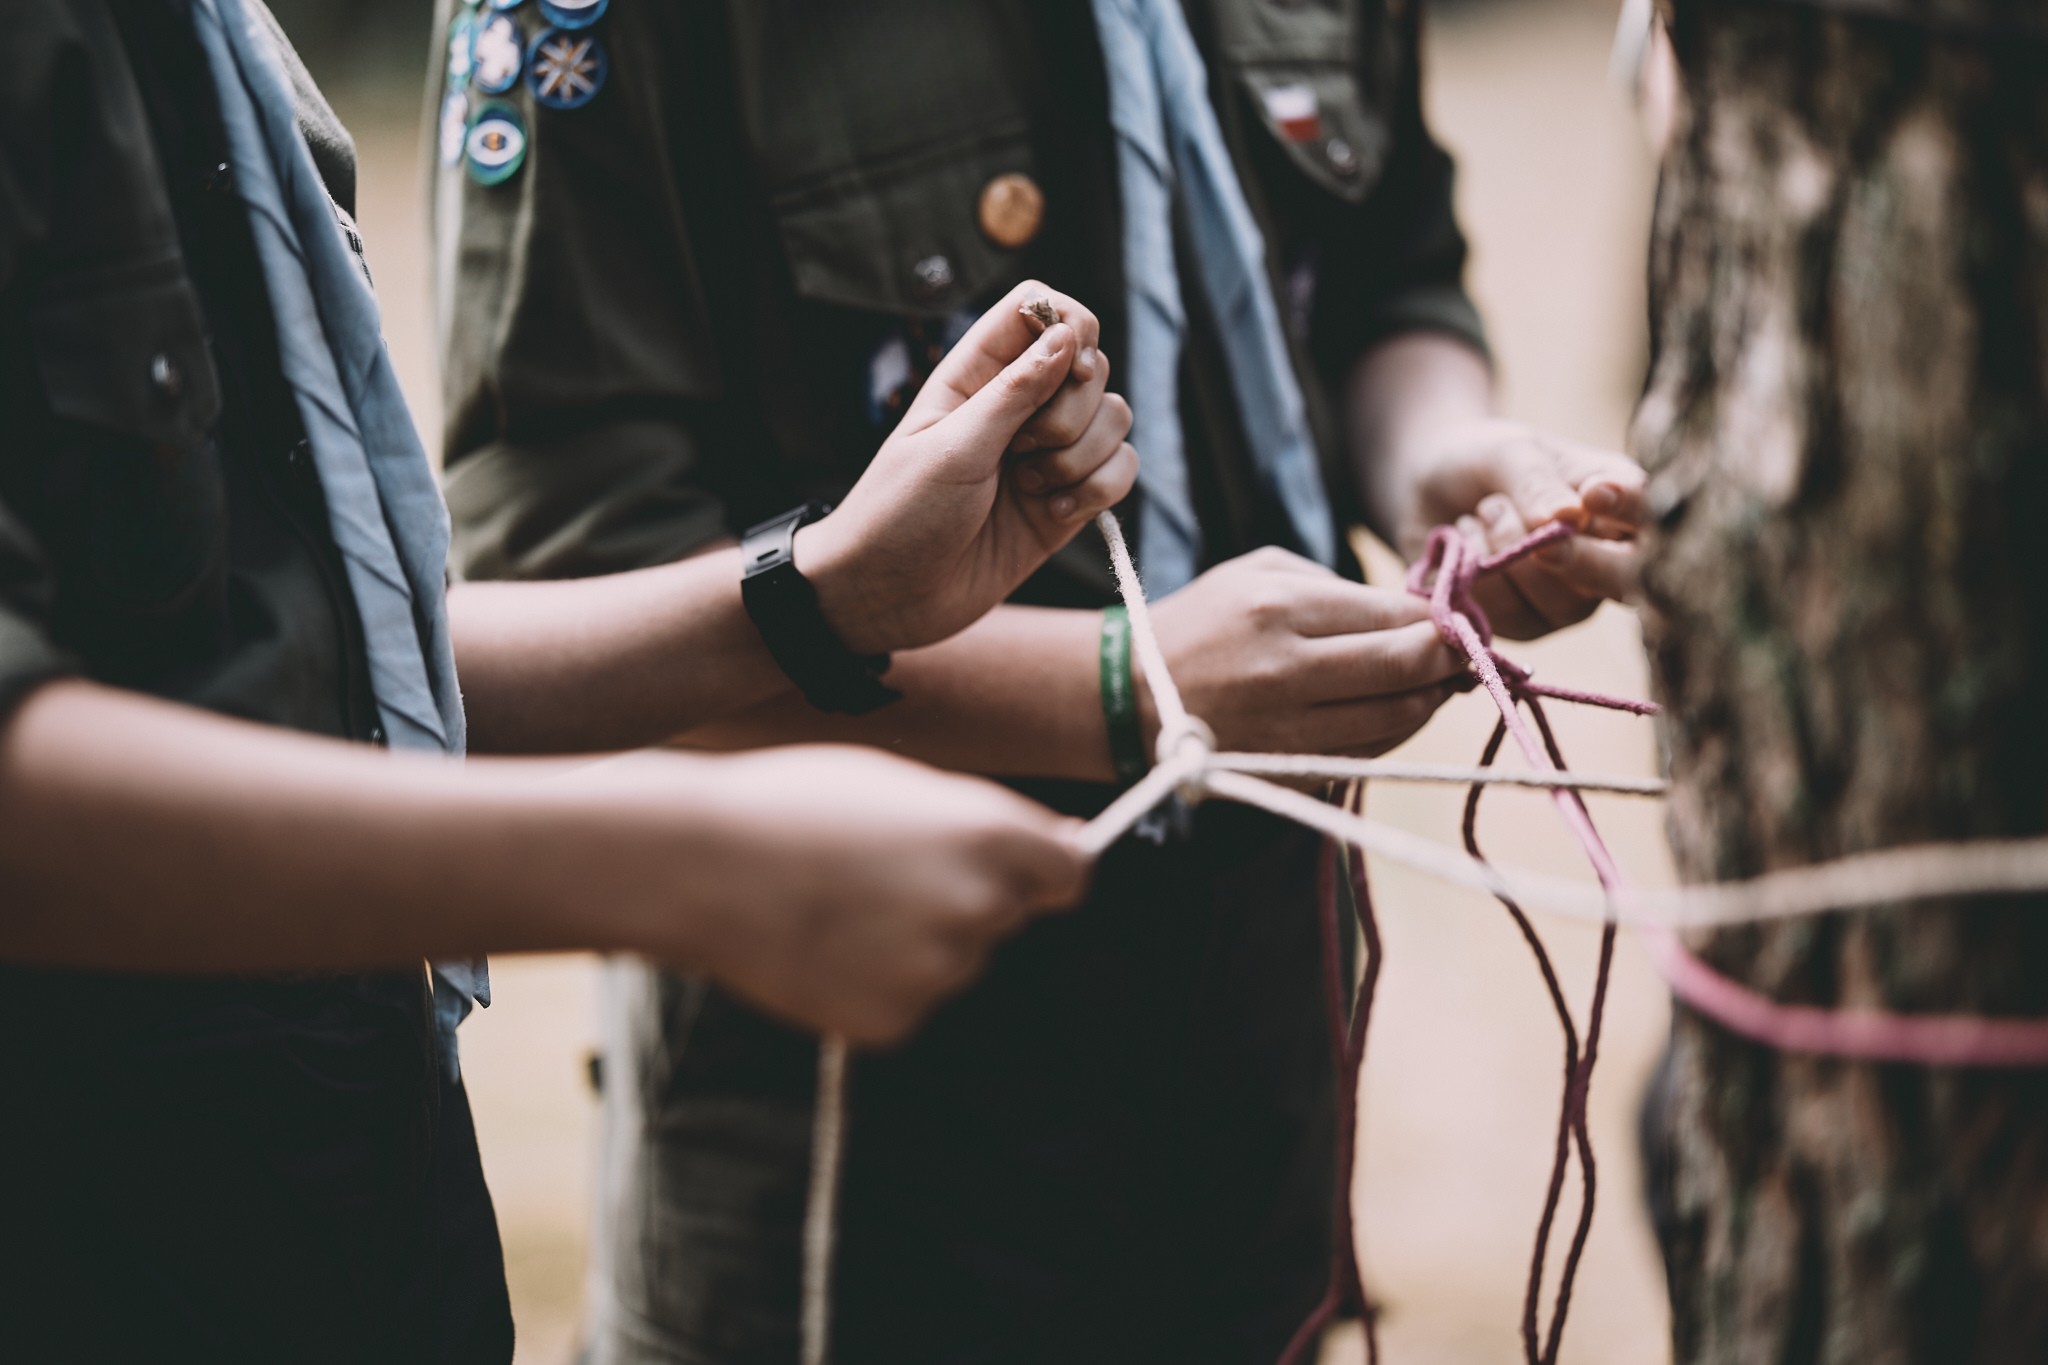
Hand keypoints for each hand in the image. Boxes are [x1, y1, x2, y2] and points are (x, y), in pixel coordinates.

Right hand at [637, 747, 1088, 1043]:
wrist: (700, 866)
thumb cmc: (794, 805)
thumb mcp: (900, 783)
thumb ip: (983, 820)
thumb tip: (1065, 848)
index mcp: (989, 835)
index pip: (1070, 876)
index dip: (1042, 871)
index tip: (1016, 870)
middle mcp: (977, 906)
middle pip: (1004, 916)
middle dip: (963, 899)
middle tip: (883, 872)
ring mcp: (937, 971)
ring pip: (953, 960)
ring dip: (915, 942)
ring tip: (838, 904)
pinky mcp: (893, 1020)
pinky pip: (907, 1001)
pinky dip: (875, 982)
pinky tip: (823, 945)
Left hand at [801, 282, 1136, 654]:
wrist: (890, 597)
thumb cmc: (900, 516)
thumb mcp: (951, 448)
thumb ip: (1013, 391)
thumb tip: (1066, 335)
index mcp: (976, 374)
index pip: (1041, 307)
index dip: (1068, 325)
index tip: (1066, 368)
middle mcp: (1017, 405)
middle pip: (1090, 365)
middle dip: (1071, 410)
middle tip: (1022, 450)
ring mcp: (1046, 453)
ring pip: (1114, 417)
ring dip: (1084, 455)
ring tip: (1031, 490)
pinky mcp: (1067, 499)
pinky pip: (1121, 469)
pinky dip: (1100, 490)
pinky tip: (1054, 515)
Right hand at [1142, 548, 1466, 756]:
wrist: (1126, 694)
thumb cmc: (1200, 622)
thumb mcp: (1259, 572)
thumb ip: (1340, 587)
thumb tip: (1418, 614)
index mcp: (1279, 608)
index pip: (1395, 616)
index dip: (1443, 620)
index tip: (1461, 619)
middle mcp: (1286, 670)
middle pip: (1408, 668)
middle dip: (1453, 660)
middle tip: (1468, 652)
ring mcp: (1285, 728)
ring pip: (1397, 719)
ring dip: (1430, 700)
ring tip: (1436, 682)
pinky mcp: (1284, 769)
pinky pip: (1365, 755)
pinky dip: (1393, 733)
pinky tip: (1394, 711)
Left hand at [1400, 417, 1645, 638]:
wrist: (1429, 486)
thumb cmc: (1487, 459)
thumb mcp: (1511, 452)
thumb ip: (1537, 482)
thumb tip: (1568, 517)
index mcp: (1621, 505)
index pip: (1651, 517)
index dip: (1632, 512)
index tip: (1595, 494)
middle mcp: (1607, 559)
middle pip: (1622, 581)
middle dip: (1578, 559)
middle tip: (1541, 538)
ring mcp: (1568, 600)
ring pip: (1558, 601)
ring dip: (1510, 551)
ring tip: (1488, 508)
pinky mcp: (1523, 623)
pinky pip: (1507, 613)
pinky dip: (1478, 574)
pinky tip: (1467, 540)